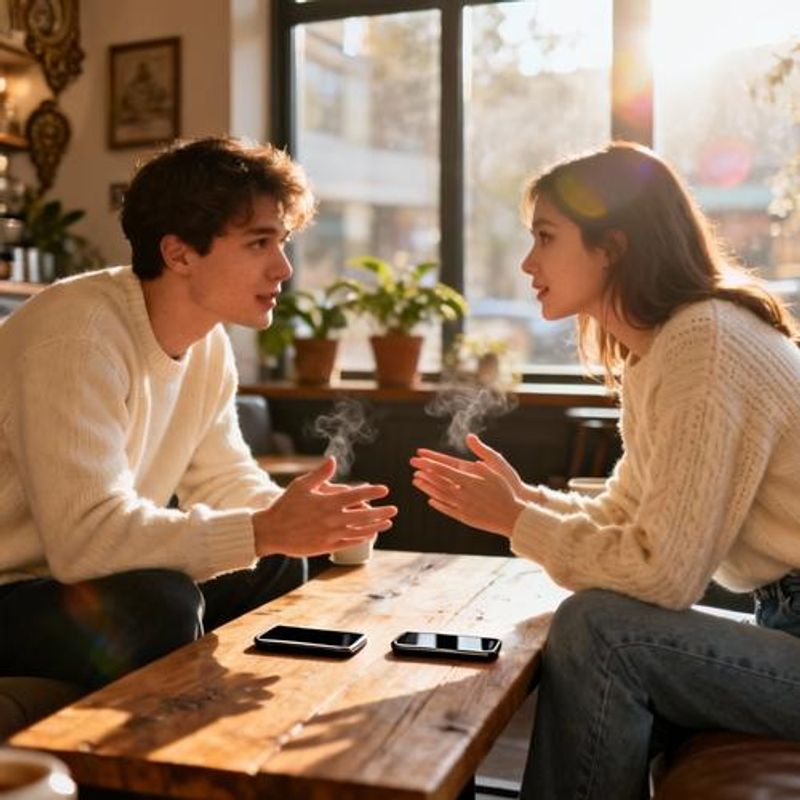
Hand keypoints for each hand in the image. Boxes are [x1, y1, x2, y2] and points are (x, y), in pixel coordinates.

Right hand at [253, 456, 397, 556]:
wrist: (271, 532)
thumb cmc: (285, 506)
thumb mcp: (301, 486)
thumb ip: (320, 474)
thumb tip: (333, 459)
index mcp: (327, 502)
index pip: (356, 495)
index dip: (372, 492)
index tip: (384, 490)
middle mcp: (332, 519)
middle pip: (363, 515)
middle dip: (381, 512)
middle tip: (394, 509)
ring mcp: (330, 535)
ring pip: (359, 531)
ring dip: (376, 526)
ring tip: (388, 523)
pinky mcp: (326, 547)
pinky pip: (349, 543)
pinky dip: (362, 539)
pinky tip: (370, 535)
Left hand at [410, 439, 526, 537]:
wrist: (512, 517)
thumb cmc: (506, 492)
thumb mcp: (496, 474)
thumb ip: (481, 467)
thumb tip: (472, 461)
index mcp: (469, 481)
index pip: (445, 470)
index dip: (431, 464)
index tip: (420, 459)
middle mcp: (463, 494)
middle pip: (439, 482)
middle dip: (425, 473)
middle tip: (413, 467)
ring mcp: (462, 506)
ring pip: (440, 496)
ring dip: (427, 488)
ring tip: (416, 481)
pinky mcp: (464, 517)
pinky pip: (447, 509)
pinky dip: (438, 504)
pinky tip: (430, 500)